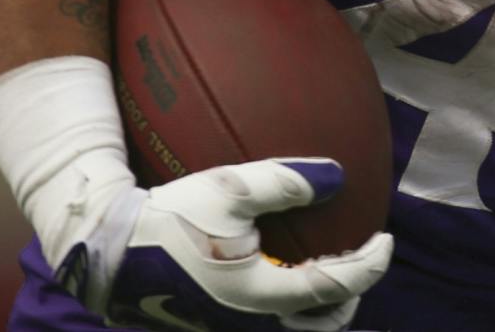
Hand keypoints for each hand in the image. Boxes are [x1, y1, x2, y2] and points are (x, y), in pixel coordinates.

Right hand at [52, 158, 393, 331]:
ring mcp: (228, 329)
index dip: (370, 266)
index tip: (386, 240)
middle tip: (360, 260)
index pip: (335, 289)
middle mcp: (248, 324)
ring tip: (328, 270)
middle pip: (321, 326)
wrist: (108, 253)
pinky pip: (267, 324)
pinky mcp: (211, 325)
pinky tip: (284, 272)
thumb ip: (288, 181)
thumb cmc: (170, 219)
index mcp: (259, 297)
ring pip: (294, 331)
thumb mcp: (231, 188)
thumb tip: (338, 177)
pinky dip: (290, 307)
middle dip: (349, 296)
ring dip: (319, 306)